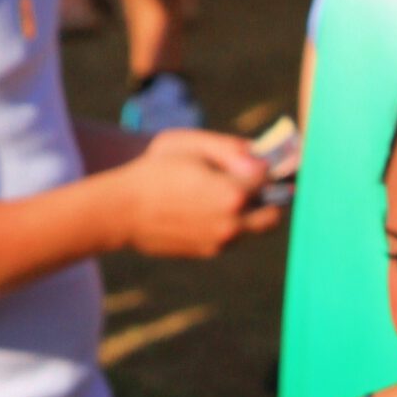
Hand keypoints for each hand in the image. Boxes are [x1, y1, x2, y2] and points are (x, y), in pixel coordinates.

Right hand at [117, 131, 275, 256]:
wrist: (122, 211)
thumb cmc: (153, 170)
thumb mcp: (190, 144)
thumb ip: (231, 148)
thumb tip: (261, 159)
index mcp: (233, 192)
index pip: (270, 178)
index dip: (265, 165)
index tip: (257, 160)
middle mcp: (234, 222)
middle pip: (275, 213)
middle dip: (269, 197)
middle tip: (252, 183)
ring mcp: (223, 241)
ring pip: (254, 227)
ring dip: (248, 212)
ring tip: (218, 193)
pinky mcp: (210, 252)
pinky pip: (232, 236)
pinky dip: (228, 224)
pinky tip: (202, 208)